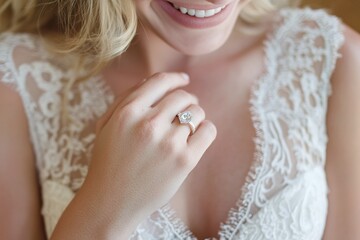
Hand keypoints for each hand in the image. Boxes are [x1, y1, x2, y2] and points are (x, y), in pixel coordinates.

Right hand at [83, 72, 216, 232]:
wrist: (111, 203)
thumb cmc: (108, 162)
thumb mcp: (106, 125)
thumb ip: (125, 99)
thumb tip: (151, 80)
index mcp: (128, 112)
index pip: (160, 82)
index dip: (176, 78)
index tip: (183, 80)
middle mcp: (149, 124)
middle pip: (182, 96)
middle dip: (187, 100)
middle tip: (185, 109)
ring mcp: (168, 142)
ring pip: (197, 112)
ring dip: (195, 115)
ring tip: (187, 126)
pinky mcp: (185, 160)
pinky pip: (208, 131)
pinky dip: (206, 129)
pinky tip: (197, 136)